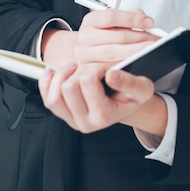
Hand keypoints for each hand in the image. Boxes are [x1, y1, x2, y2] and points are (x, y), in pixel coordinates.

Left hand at [38, 61, 160, 133]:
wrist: (126, 103)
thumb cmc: (133, 94)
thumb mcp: (142, 87)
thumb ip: (130, 82)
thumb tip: (111, 76)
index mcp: (104, 116)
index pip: (87, 81)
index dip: (96, 67)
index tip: (107, 68)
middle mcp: (85, 123)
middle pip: (69, 87)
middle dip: (80, 70)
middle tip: (93, 69)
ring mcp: (72, 120)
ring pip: (55, 93)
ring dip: (65, 74)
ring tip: (79, 70)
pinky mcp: (63, 114)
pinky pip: (47, 98)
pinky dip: (48, 82)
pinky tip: (54, 72)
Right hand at [73, 8, 158, 65]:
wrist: (83, 53)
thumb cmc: (101, 37)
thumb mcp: (112, 23)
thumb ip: (128, 18)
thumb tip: (146, 20)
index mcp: (91, 21)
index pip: (112, 16)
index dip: (133, 19)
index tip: (149, 22)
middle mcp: (85, 37)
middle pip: (117, 36)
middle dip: (140, 37)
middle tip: (155, 39)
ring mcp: (84, 55)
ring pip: (113, 53)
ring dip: (134, 52)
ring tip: (149, 51)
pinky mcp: (87, 71)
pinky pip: (108, 69)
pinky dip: (123, 66)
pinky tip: (135, 64)